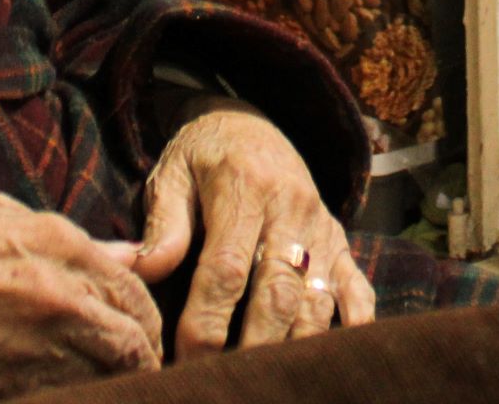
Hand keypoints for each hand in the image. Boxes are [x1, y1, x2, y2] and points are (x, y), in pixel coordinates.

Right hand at [0, 186, 163, 396]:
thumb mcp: (7, 214)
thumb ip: (76, 241)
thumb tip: (128, 255)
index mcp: (63, 247)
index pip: (135, 291)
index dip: (146, 317)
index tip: (143, 331)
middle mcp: (61, 298)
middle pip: (132, 343)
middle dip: (140, 357)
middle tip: (135, 366)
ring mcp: (35, 346)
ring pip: (103, 377)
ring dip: (108, 381)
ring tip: (104, 382)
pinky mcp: (4, 384)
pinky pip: (59, 395)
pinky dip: (68, 393)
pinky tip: (63, 389)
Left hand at [136, 99, 373, 356]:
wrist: (250, 121)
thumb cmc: (202, 157)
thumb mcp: (172, 175)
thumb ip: (163, 225)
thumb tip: (140, 271)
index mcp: (245, 188)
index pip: (227, 268)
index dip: (207, 320)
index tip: (188, 358)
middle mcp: (291, 207)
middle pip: (278, 290)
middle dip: (255, 345)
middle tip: (232, 380)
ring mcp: (322, 225)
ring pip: (318, 297)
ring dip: (298, 344)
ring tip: (274, 378)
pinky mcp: (339, 239)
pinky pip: (357, 286)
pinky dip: (355, 323)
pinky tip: (337, 355)